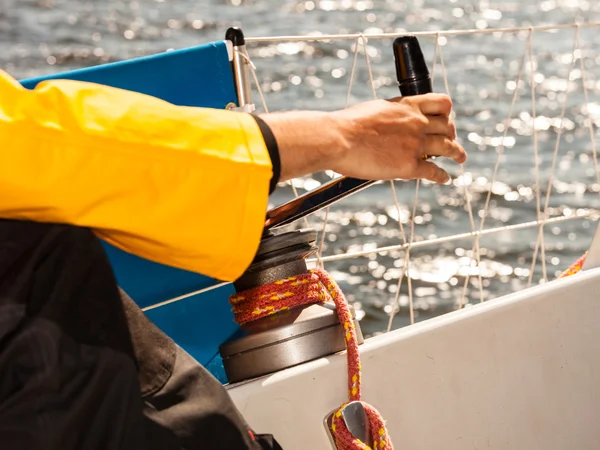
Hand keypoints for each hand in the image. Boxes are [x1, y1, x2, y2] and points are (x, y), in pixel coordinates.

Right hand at [259, 93, 465, 183]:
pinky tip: (444, 179)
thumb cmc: (347, 125)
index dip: (447, 112)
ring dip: (457, 153)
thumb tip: (386, 123)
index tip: (446, 119)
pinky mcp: (409, 166)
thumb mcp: (373, 110)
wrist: (339, 138)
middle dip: (451, 134)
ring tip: (460, 158)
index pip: (441, 103)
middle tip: (451, 141)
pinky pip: (433, 172)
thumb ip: (388, 116)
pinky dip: (441, 176)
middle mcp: (417, 123)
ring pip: (448, 148)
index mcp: (407, 106)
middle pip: (447, 127)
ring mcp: (415, 145)